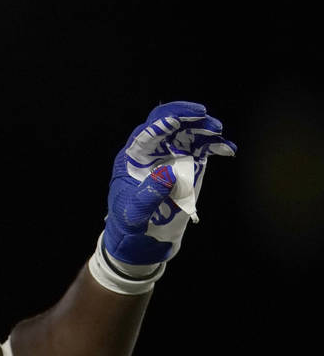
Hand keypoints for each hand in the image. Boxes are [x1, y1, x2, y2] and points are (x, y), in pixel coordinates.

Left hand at [103, 101, 235, 265]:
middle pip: (172, 123)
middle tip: (214, 126)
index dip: (173, 115)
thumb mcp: (134, 214)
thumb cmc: (129, 225)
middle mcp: (151, 152)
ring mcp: (169, 157)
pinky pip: (200, 150)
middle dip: (192, 119)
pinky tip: (227, 149)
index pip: (152, 126)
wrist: (138, 240)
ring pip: (188, 134)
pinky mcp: (184, 167)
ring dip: (205, 131)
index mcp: (134, 156)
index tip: (197, 115)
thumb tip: (170, 172)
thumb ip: (149, 195)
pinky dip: (214, 146)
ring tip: (220, 136)